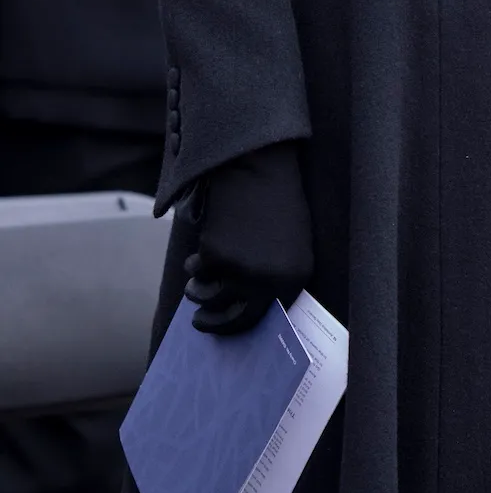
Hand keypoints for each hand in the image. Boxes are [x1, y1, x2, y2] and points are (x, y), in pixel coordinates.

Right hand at [183, 140, 313, 335]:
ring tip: (196, 278)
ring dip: (197, 290)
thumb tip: (243, 309)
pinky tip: (205, 241)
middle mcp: (269, 282)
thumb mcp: (289, 245)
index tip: (223, 326)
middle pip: (233, 318)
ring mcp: (242, 270)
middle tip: (198, 321)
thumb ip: (273, 278)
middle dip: (212, 324)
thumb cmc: (275, 203)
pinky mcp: (216, 255)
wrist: (259, 166)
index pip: (263, 319)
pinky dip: (194, 262)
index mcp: (294, 280)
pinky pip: (196, 270)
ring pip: (207, 295)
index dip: (238, 326)